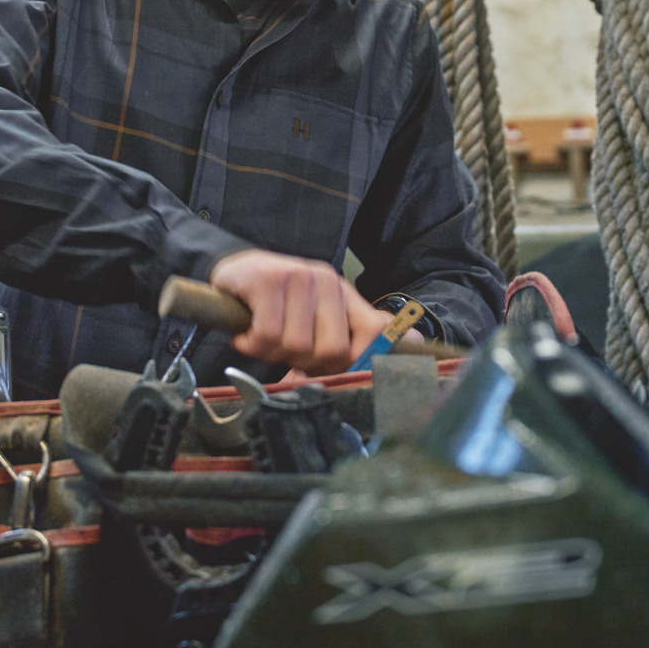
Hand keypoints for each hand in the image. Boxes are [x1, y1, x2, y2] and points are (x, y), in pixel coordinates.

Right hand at [210, 249, 391, 375]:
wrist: (231, 275)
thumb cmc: (275, 305)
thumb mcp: (316, 319)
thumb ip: (355, 335)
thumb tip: (418, 341)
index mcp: (343, 294)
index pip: (374, 332)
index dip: (357, 363)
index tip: (330, 372)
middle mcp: (326, 281)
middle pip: (332, 351)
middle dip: (304, 363)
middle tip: (285, 352)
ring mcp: (298, 277)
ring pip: (296, 346)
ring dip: (271, 354)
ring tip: (262, 339)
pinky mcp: (267, 281)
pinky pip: (268, 336)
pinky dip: (252, 345)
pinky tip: (246, 335)